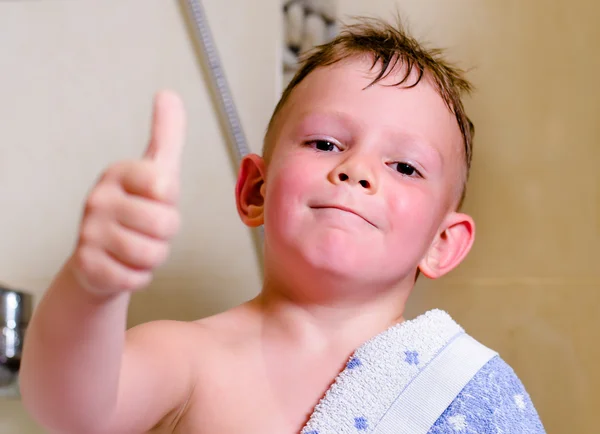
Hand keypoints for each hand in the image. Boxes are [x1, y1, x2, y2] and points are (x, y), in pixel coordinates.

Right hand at [70, 91, 185, 295]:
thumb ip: (167, 134)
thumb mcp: (157, 171)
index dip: (170, 200)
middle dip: (166, 233)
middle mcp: (99, 199)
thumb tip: (169, 94)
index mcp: (119, 173)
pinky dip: (139, 276)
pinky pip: (135, 277)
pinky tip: (125, 265)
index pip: (165, 185)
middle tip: (149, 229)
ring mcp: (89, 232)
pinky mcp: (87, 265)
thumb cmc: (136, 210)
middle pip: (165, 224)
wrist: (102, 257)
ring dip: (154, 256)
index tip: (156, 199)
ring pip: (152, 253)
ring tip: (138, 246)